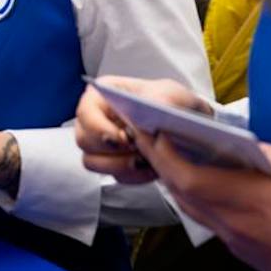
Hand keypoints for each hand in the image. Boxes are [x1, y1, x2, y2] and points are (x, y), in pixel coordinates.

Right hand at [74, 76, 212, 183]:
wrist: (186, 127)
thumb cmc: (172, 103)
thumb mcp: (173, 94)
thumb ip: (164, 96)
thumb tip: (155, 104)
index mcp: (103, 94)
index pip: (86, 111)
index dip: (100, 127)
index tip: (126, 138)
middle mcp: (96, 118)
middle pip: (84, 139)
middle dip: (112, 150)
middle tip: (139, 152)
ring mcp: (101, 143)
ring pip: (92, 161)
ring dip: (121, 165)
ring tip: (146, 160)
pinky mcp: (112, 163)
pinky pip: (113, 175)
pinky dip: (133, 176)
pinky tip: (151, 168)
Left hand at [136, 133, 270, 270]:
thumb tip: (241, 145)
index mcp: (249, 201)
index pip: (189, 179)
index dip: (163, 154)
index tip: (152, 130)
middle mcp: (232, 222)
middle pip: (178, 191)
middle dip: (156, 159)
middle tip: (141, 132)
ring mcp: (232, 239)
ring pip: (186, 205)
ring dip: (168, 177)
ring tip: (158, 148)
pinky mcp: (238, 248)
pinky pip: (201, 216)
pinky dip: (187, 193)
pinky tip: (189, 176)